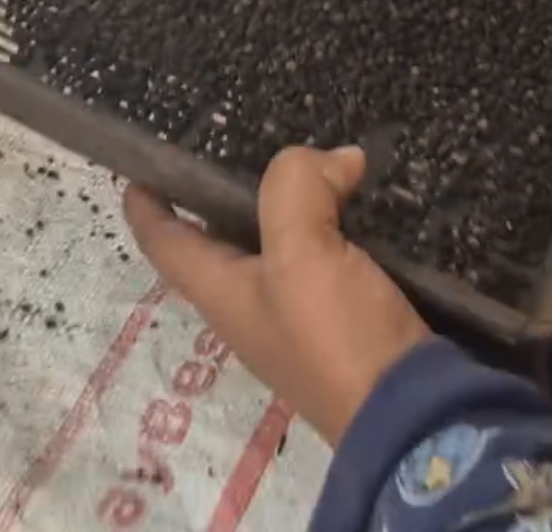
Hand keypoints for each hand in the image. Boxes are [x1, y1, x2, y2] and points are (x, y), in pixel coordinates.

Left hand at [124, 146, 431, 446]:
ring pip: (280, 243)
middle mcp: (252, 305)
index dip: (146, 203)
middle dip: (225, 189)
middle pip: (222, 239)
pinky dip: (334, 220)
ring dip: (288, 202)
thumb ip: (296, 188)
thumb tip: (335, 160)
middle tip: (246, 135)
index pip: (165, 242)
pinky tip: (358, 197)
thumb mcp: (301, 253)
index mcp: (222, 293)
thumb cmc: (335, 336)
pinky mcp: (346, 316)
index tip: (139, 163)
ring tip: (312, 155)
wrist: (412, 416)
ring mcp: (299, 314)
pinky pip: (328, 254)